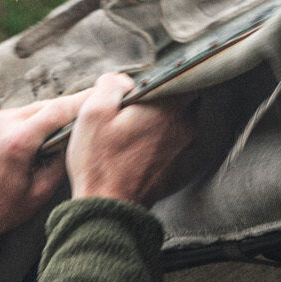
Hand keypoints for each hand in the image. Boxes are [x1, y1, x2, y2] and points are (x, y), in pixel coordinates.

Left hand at [0, 90, 89, 241]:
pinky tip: (10, 144)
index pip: (58, 110)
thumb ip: (61, 160)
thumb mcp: (39, 193)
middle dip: (59, 114)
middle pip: (41, 107)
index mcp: (16, 142)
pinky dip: (12, 125)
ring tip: (37, 143)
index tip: (98, 94)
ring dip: (33, 122)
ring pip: (21, 111)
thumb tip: (77, 133)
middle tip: (77, 118)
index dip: (81, 101)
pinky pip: (2, 115)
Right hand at [66, 69, 197, 207]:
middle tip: (136, 99)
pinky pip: (169, 142)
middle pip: (183, 97)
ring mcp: (181, 149)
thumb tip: (123, 81)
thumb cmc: (100, 164)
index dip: (168, 70)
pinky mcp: (172, 167)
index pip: (187, 74)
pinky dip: (156, 138)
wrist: (107, 211)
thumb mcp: (93, 112)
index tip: (149, 76)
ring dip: (159, 118)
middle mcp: (184, 127)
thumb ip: (111, 84)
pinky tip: (133, 144)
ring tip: (131, 122)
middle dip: (163, 94)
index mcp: (169, 108)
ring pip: (177, 120)